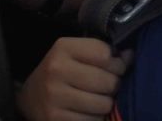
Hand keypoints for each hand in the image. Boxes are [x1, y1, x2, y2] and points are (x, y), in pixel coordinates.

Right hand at [16, 38, 131, 120]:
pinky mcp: (55, 120)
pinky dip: (95, 118)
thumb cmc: (62, 71)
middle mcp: (56, 70)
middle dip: (113, 86)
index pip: (106, 55)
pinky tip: (87, 112)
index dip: (117, 63)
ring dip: (105, 104)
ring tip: (97, 99)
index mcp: (64, 48)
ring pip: (103, 104)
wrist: (30, 98)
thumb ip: (104, 53)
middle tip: (107, 86)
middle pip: (108, 81)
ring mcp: (54, 97)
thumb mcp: (77, 54)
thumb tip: (131, 56)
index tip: (114, 67)